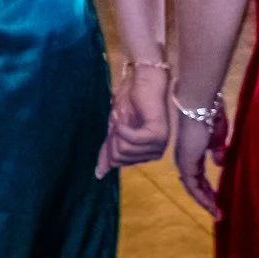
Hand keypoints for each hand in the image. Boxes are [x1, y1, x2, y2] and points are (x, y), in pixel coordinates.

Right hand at [96, 60, 172, 178]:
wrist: (141, 82)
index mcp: (145, 155)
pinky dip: (122, 127)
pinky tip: (124, 116)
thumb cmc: (129, 103)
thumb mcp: (114, 132)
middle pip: (120, 157)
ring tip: (124, 116)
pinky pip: (131, 140)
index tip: (118, 125)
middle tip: (121, 120)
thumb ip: (108, 152)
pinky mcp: (158, 135)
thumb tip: (99, 174)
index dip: (111, 141)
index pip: (118, 161)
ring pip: (124, 150)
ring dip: (118, 130)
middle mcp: (155, 153)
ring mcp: (159, 145)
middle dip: (114, 136)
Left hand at [171, 100, 230, 218]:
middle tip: (218, 212)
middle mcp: (186, 159)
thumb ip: (217, 150)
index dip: (208, 188)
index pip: (199, 175)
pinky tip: (213, 207)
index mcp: (192, 151)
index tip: (218, 199)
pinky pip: (194, 186)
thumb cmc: (210, 114)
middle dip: (208, 198)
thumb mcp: (217, 136)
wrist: (199, 105)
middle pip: (196, 185)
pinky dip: (203, 198)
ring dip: (206, 202)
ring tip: (218, 214)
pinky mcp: (186, 164)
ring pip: (194, 188)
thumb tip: (219, 163)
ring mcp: (184, 162)